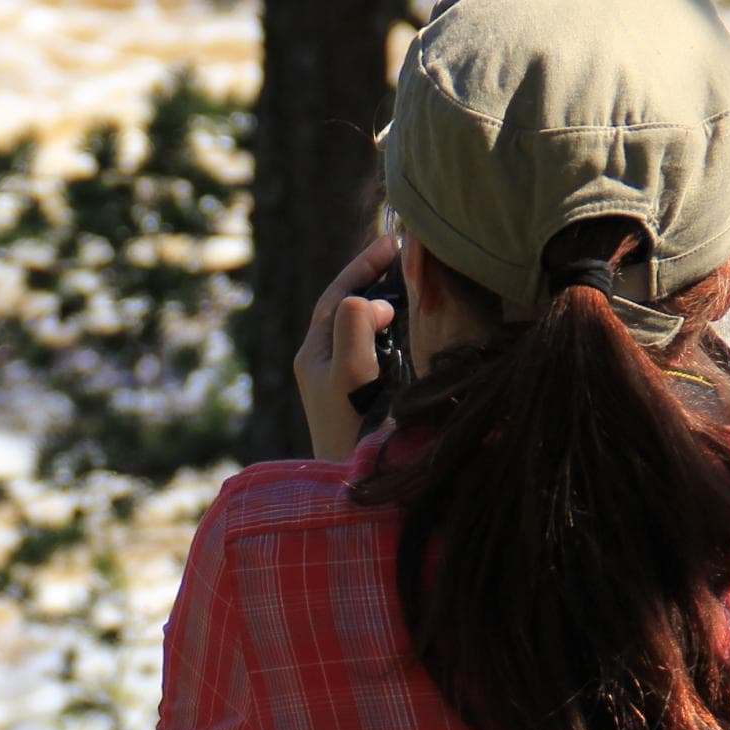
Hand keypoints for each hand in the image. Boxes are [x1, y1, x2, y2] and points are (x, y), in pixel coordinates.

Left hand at [294, 232, 400, 461]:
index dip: (363, 266)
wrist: (356, 488)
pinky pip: (377, 354)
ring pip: (362, 332)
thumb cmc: (351, 430)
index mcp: (313, 354)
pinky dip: (395, 334)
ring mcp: (341, 385)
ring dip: (386, 306)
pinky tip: (416, 332)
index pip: (337, 296)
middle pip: (347, 310)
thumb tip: (369, 302)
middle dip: (375, 281)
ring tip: (414, 286)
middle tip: (406, 257)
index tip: (392, 242)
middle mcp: (323, 366)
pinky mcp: (361, 401)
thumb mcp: (350, 371)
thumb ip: (354, 328)